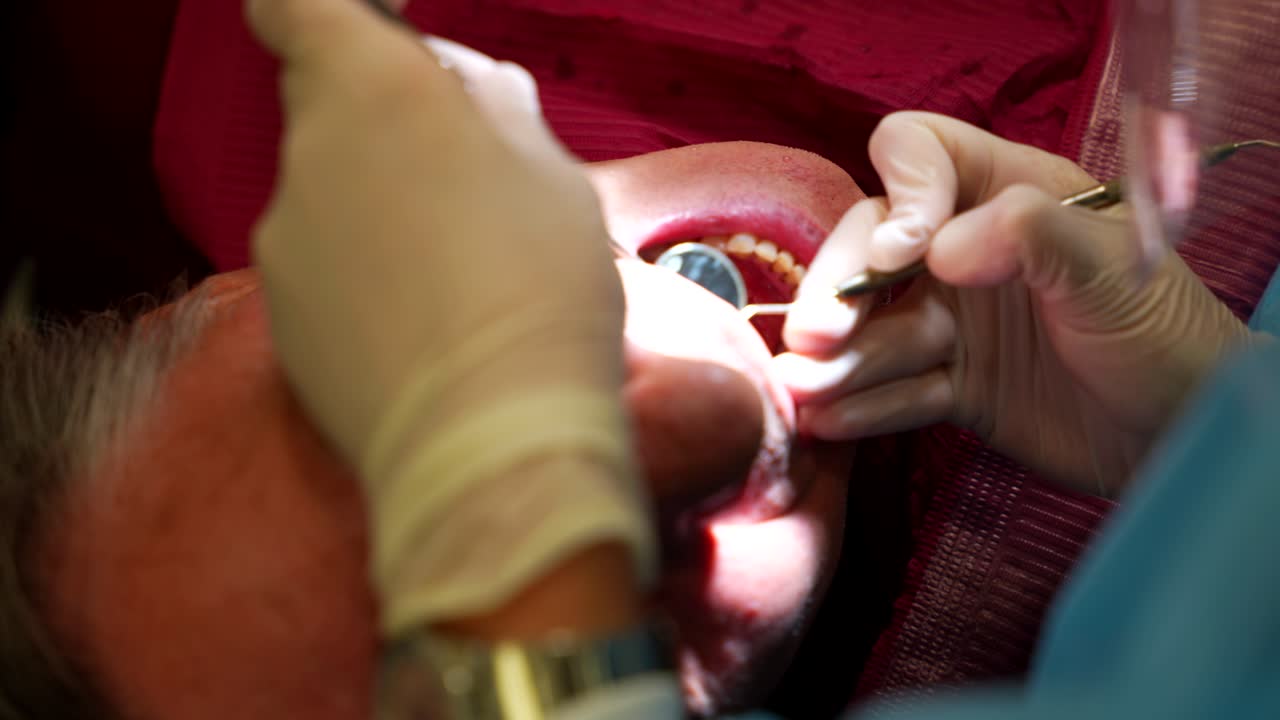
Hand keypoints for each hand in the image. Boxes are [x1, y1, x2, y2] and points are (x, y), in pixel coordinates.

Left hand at [247, 0, 651, 636]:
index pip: (299, 8)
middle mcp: (305, 157)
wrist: (492, 442)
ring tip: (465, 281)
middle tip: (476, 188)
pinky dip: (366, 286)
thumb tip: (461, 92)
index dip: (336, 16)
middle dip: (393, 133)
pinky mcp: (282, 327)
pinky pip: (324, 277)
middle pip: (333, 115)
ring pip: (332, 201)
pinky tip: (429, 334)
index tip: (386, 38)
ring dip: (383, 216)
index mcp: (371, 93)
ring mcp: (282, 247)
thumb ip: (491, 108)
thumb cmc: (543, 289)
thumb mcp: (552, 174)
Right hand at [774, 111, 1255, 494]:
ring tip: (799, 390)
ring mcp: (957, 322)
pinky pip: (896, 391)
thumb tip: (935, 251)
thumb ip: (1031, 236)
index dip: (898, 194)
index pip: (919, 157)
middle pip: (874, 249)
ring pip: (877, 329)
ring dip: (837, 359)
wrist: (1184, 437)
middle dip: (841, 289)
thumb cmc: (1166, 336)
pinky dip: (862, 408)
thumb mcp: (1112, 269)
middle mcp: (969, 251)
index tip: (902, 253)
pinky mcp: (955, 388)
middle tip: (813, 337)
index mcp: (1008, 193)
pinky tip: (826, 423)